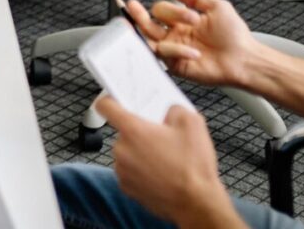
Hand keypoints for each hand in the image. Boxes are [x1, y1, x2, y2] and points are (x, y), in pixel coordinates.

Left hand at [100, 98, 242, 227]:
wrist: (197, 204)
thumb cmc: (193, 166)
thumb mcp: (192, 122)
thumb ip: (174, 108)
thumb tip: (168, 111)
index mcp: (133, 130)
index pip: (106, 106)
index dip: (111, 100)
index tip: (116, 101)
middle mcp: (122, 150)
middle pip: (123, 133)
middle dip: (140, 133)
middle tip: (161, 138)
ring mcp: (122, 171)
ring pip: (128, 153)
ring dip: (141, 154)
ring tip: (166, 160)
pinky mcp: (127, 188)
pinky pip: (131, 172)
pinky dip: (142, 172)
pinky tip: (162, 174)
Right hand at [121, 0, 260, 89]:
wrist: (245, 59)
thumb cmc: (235, 36)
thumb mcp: (217, 7)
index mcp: (182, 20)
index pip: (161, 10)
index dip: (170, 9)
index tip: (190, 13)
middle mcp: (175, 34)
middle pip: (148, 23)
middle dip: (138, 14)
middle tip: (132, 6)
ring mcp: (174, 49)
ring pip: (149, 40)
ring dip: (144, 32)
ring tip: (146, 27)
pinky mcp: (177, 65)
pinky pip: (167, 55)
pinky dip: (177, 50)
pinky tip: (193, 51)